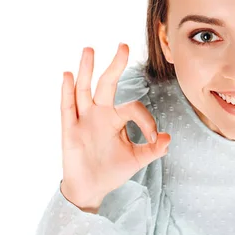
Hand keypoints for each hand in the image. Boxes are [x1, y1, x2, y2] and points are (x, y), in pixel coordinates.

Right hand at [59, 43, 170, 210]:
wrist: (91, 189)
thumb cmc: (112, 171)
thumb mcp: (137, 159)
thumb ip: (153, 150)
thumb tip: (167, 138)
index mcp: (116, 118)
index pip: (133, 107)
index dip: (146, 120)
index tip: (153, 138)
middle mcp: (100, 113)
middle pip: (107, 84)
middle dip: (116, 65)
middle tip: (124, 45)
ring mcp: (83, 120)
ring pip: (84, 89)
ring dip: (87, 69)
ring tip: (90, 49)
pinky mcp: (70, 130)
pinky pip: (67, 108)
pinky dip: (67, 91)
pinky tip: (68, 75)